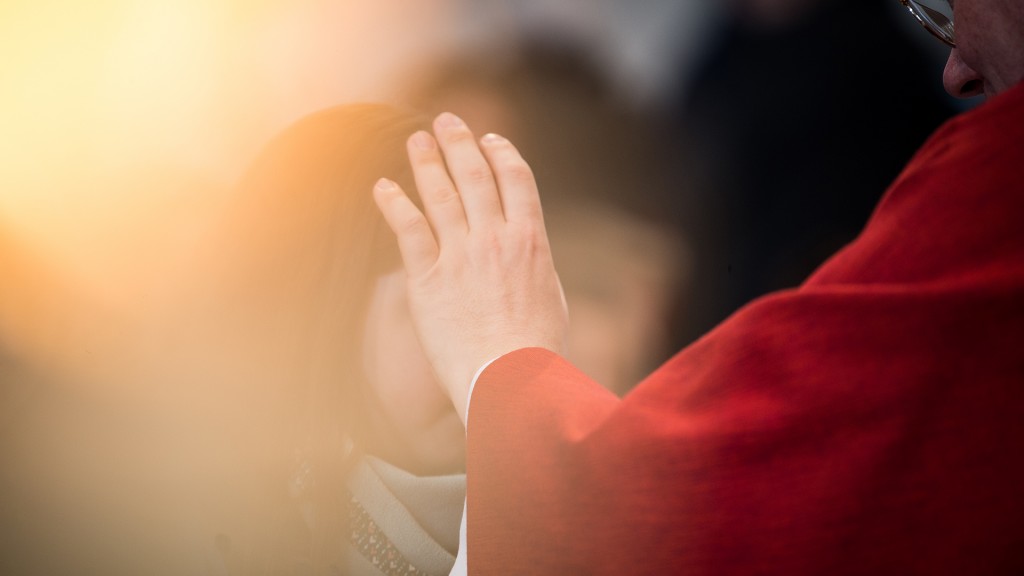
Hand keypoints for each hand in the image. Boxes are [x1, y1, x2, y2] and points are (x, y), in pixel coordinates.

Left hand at [373, 112, 568, 423]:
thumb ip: (534, 264)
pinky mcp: (427, 279)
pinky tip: (382, 186)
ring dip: (426, 162)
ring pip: (440, 195)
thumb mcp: (552, 296)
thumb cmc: (538, 349)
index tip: (489, 139)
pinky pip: (408, 230)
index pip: (516, 179)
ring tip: (415, 139)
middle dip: (459, 143)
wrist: (511, 379)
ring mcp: (459, 256)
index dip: (501, 153)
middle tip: (445, 122)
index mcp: (530, 239)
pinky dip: (394, 203)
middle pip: (475, 176)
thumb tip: (526, 249)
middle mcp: (494, 238)